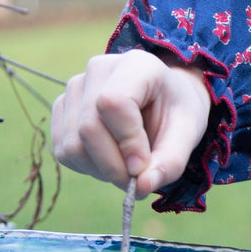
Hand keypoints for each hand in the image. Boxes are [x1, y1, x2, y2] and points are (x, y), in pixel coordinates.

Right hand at [52, 49, 211, 196]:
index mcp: (137, 64)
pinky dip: (87, 167)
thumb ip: (170, 161)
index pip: (113, 103)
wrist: (164, 99)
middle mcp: (99, 69)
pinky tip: (111, 160)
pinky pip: (63, 150)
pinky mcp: (62, 107)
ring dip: (101, 170)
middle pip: (88, 129)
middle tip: (137, 182)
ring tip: (128, 169)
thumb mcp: (188, 133)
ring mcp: (75, 86)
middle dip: (114, 166)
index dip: (127, 141)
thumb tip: (141, 187)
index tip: (142, 167)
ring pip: (72, 144)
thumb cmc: (177, 112)